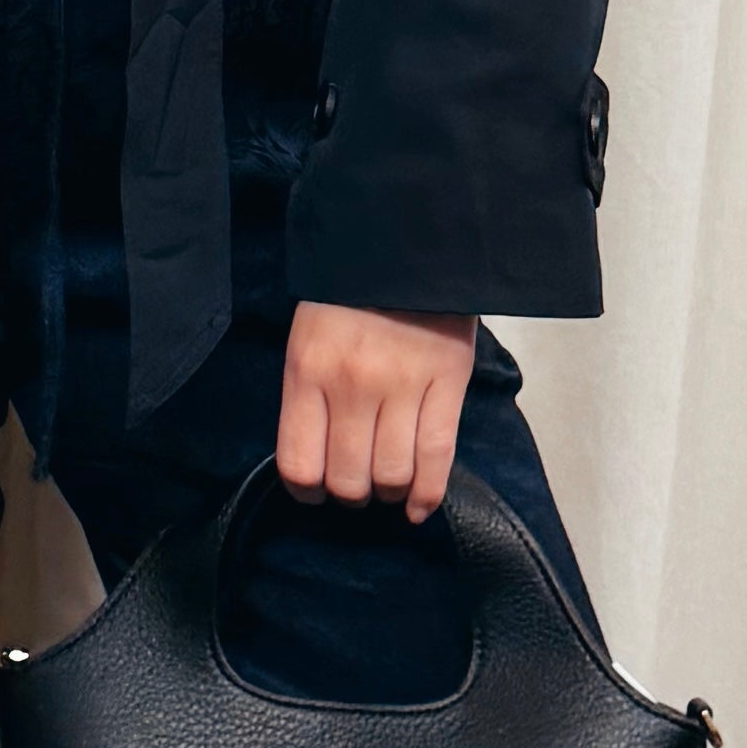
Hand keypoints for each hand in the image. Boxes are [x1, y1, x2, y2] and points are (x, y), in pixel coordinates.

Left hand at [278, 299, 477, 519]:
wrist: (408, 241)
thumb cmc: (352, 292)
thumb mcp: (310, 337)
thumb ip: (309, 393)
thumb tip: (316, 459)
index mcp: (308, 371)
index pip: (299, 464)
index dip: (307, 493)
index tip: (315, 493)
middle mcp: (351, 385)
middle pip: (347, 480)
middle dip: (351, 495)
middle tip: (357, 486)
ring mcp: (402, 386)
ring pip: (392, 475)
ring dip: (388, 492)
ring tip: (388, 485)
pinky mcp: (447, 384)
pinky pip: (437, 457)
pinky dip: (427, 494)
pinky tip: (418, 506)